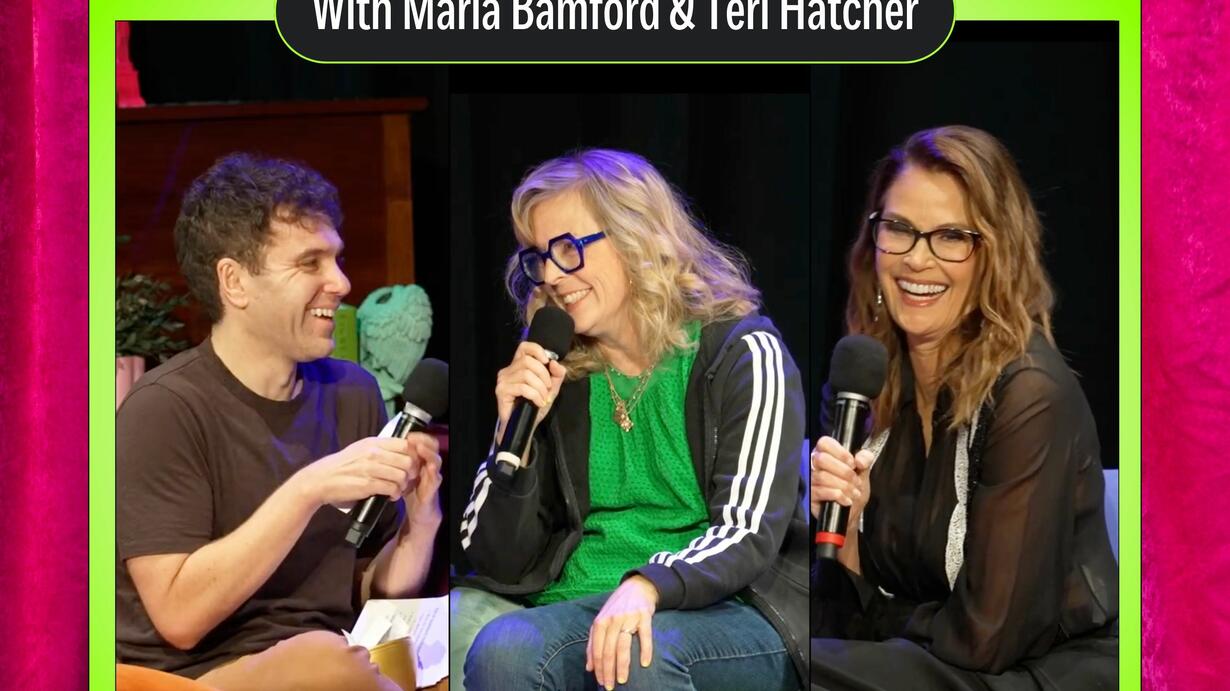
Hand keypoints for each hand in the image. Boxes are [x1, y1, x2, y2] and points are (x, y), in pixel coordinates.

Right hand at [290, 436, 414, 508]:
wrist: (321, 480)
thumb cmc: (342, 466)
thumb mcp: (360, 449)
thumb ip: (379, 449)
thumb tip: (401, 452)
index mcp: (373, 443)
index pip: (405, 444)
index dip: (413, 455)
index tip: (410, 465)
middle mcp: (373, 453)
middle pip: (407, 461)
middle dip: (411, 473)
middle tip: (406, 480)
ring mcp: (370, 468)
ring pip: (402, 475)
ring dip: (403, 485)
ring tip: (398, 489)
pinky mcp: (367, 484)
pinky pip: (392, 488)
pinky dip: (395, 494)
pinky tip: (390, 496)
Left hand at [400, 432, 442, 533]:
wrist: (419, 512)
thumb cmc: (410, 491)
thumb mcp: (401, 473)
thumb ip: (396, 462)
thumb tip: (383, 448)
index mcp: (421, 461)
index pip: (423, 442)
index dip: (418, 436)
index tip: (408, 434)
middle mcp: (429, 466)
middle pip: (432, 447)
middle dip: (423, 441)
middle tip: (413, 438)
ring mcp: (433, 477)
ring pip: (435, 460)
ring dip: (428, 453)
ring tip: (421, 448)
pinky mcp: (433, 489)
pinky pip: (435, 479)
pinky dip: (432, 473)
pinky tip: (428, 468)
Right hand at [494, 341, 566, 431]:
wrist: (525, 426)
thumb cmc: (534, 406)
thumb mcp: (550, 389)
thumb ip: (556, 375)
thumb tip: (555, 363)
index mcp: (518, 366)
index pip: (524, 347)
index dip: (537, 350)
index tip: (547, 362)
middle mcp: (508, 370)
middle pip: (528, 361)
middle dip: (543, 375)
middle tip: (548, 389)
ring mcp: (503, 380)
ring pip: (526, 374)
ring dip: (540, 388)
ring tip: (543, 398)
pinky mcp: (501, 391)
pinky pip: (523, 387)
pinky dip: (535, 395)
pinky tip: (538, 402)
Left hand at [587, 575, 657, 689]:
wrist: (637, 587)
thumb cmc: (617, 608)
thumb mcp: (601, 621)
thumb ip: (593, 643)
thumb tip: (589, 667)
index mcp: (600, 622)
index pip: (597, 650)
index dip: (599, 668)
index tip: (601, 682)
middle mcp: (612, 620)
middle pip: (608, 650)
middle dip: (608, 671)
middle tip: (610, 687)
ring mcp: (629, 618)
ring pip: (623, 646)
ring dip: (622, 666)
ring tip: (622, 680)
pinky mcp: (644, 616)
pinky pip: (645, 636)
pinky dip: (645, 650)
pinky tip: (645, 663)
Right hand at [810, 436, 873, 527]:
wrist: (852, 513)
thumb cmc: (854, 489)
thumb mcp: (863, 472)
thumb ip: (865, 459)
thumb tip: (860, 459)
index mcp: (827, 454)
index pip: (824, 442)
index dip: (840, 452)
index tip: (852, 463)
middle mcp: (814, 465)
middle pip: (822, 459)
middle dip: (844, 471)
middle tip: (855, 480)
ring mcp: (810, 480)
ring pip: (822, 477)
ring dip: (843, 486)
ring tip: (854, 492)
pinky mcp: (810, 495)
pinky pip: (821, 491)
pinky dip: (837, 496)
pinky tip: (846, 500)